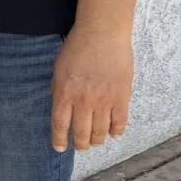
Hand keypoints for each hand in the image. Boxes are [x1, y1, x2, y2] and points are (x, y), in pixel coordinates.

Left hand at [49, 23, 133, 152]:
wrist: (102, 33)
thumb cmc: (77, 47)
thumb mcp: (58, 69)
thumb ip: (58, 90)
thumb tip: (60, 110)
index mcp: (64, 93)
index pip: (60, 125)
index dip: (59, 140)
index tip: (59, 148)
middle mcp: (83, 101)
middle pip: (81, 133)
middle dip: (79, 144)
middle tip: (80, 147)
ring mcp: (104, 101)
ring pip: (100, 132)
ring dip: (97, 140)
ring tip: (95, 142)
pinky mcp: (122, 97)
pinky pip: (119, 122)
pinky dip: (116, 132)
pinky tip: (113, 135)